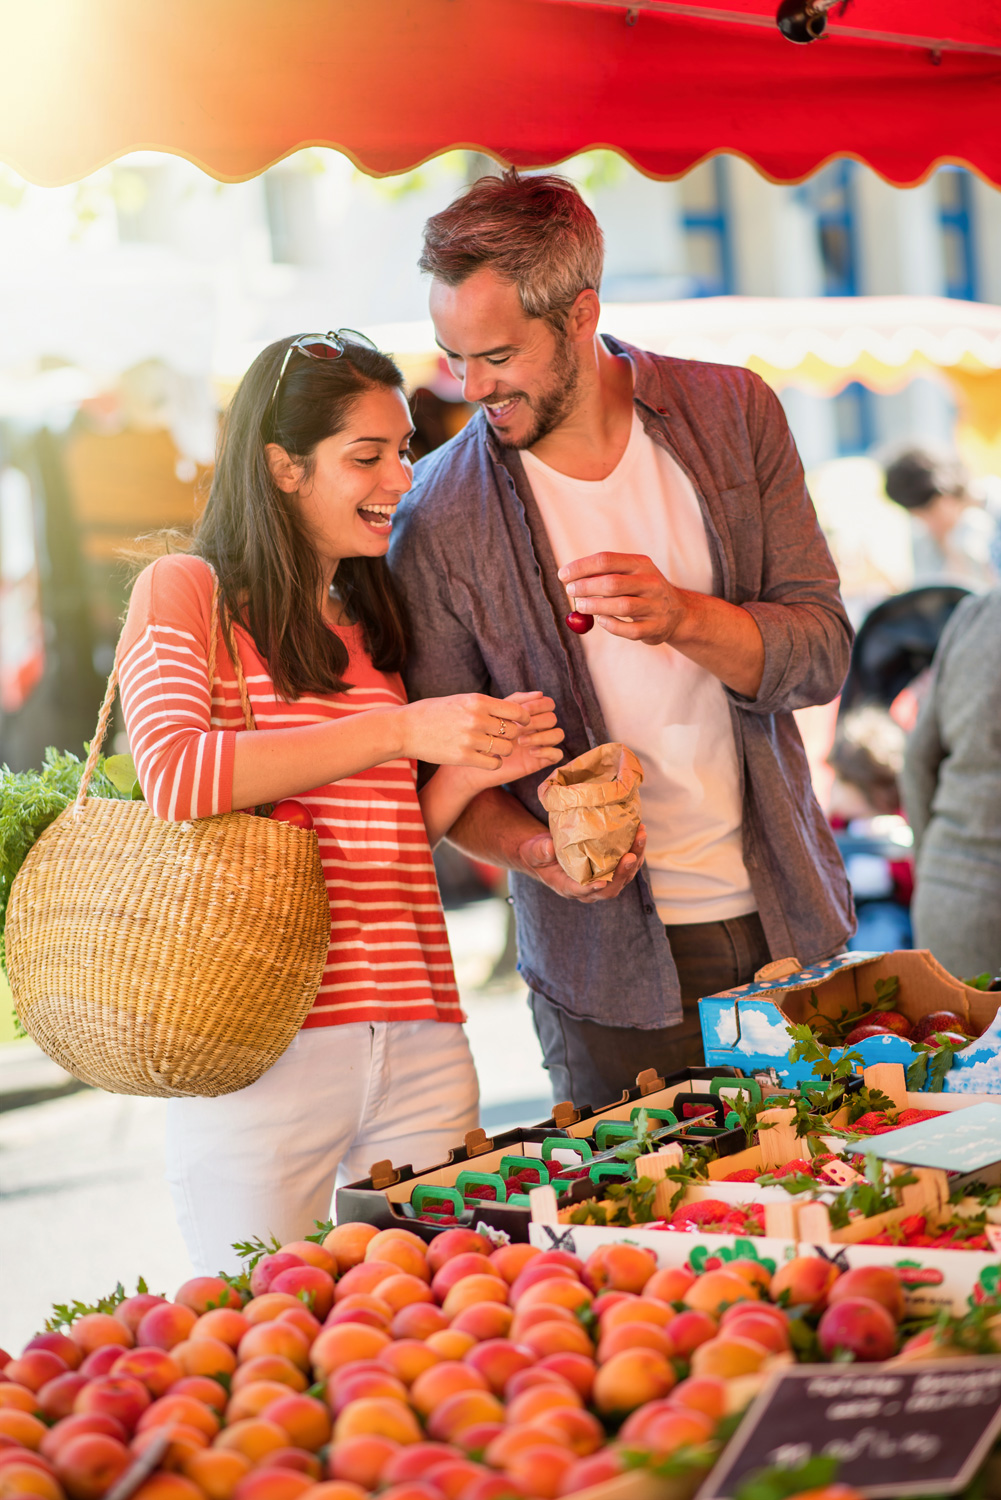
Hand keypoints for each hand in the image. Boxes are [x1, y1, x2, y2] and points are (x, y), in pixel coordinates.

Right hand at [398, 692, 532, 769]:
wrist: (405, 729)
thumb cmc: (433, 713)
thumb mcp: (460, 700)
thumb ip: (485, 705)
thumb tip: (513, 709)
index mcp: (477, 700)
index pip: (516, 710)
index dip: (523, 719)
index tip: (521, 723)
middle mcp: (476, 718)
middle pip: (514, 731)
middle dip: (512, 736)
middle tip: (503, 738)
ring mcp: (470, 739)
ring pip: (506, 749)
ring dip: (504, 750)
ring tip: (494, 748)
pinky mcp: (463, 757)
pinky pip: (494, 763)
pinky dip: (494, 763)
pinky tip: (486, 758)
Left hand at [473, 691, 564, 787]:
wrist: (478, 757)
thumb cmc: (486, 733)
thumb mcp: (499, 713)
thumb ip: (516, 701)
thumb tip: (540, 693)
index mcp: (532, 714)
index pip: (548, 704)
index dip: (539, 705)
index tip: (522, 711)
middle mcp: (539, 727)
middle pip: (552, 718)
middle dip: (537, 722)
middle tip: (518, 728)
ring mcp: (542, 744)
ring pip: (558, 734)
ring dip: (542, 736)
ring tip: (521, 741)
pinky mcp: (542, 760)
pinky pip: (558, 754)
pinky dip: (548, 751)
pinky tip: (531, 752)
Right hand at [518, 822, 646, 901]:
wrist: (546, 851)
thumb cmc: (538, 853)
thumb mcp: (534, 851)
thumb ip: (540, 851)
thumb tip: (549, 847)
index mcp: (568, 887)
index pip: (582, 892)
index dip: (592, 889)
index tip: (601, 883)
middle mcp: (588, 888)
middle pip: (610, 888)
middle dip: (623, 873)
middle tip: (630, 856)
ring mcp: (601, 879)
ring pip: (623, 876)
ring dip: (635, 858)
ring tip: (640, 836)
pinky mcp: (610, 868)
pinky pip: (626, 864)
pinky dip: (635, 850)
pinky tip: (639, 832)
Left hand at [558, 552, 686, 644]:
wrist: (678, 612)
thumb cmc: (641, 590)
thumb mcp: (629, 574)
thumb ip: (603, 574)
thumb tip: (568, 579)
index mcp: (641, 564)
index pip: (607, 560)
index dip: (581, 567)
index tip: (563, 575)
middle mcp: (650, 583)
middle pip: (613, 583)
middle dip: (586, 587)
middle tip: (570, 591)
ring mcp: (655, 606)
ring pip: (622, 607)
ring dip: (596, 606)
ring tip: (579, 606)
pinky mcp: (656, 628)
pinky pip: (630, 630)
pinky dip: (612, 626)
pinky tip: (601, 620)